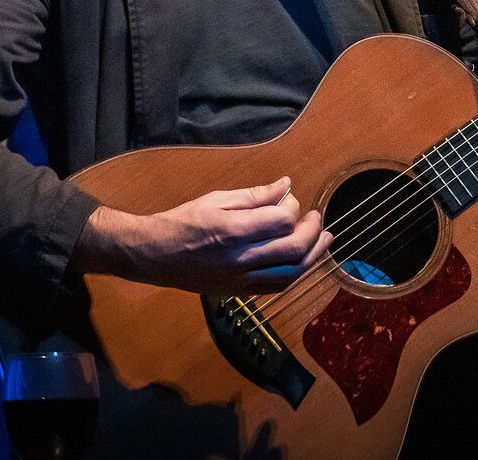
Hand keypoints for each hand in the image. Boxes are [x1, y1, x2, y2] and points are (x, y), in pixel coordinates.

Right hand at [74, 177, 333, 295]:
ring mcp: (240, 279)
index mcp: (233, 231)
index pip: (281, 221)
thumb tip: (286, 185)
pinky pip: (276, 287)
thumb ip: (254, 195)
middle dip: (313, 232)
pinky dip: (295, 273)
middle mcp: (239, 258)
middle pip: (293, 249)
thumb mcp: (217, 199)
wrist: (154, 255)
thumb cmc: (183, 221)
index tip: (290, 198)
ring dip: (313, 256)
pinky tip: (302, 260)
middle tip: (316, 218)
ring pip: (291, 274)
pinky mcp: (238, 291)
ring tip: (323, 240)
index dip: (293, 208)